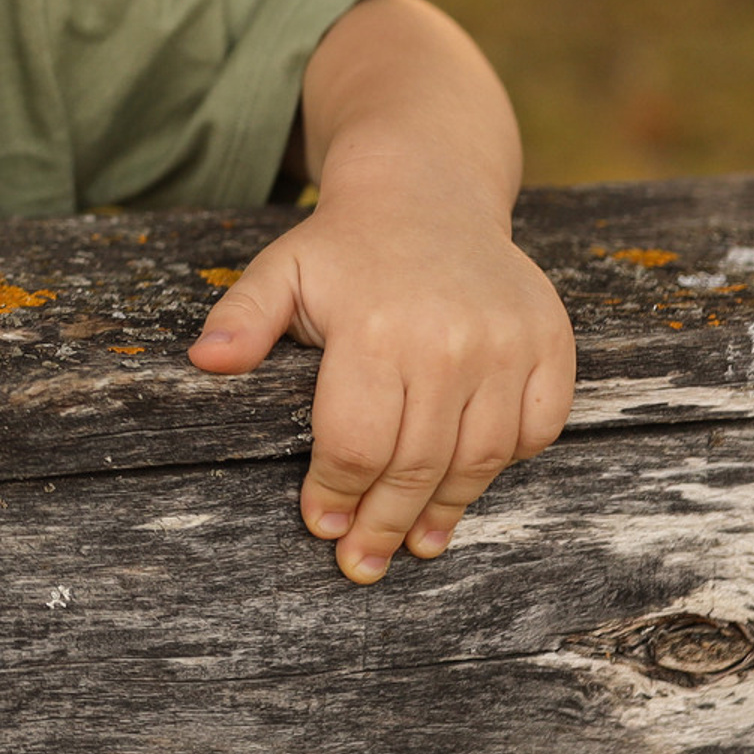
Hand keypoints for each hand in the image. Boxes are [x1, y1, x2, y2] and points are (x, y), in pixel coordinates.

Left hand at [186, 185, 572, 582]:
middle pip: (417, 462)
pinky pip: (537, 429)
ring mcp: (507, 344)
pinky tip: (469, 486)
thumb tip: (203, 361)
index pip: (356, 441)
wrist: (428, 190)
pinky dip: (506, 464)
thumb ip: (242, 319)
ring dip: (446, 510)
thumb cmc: (344, 245)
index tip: (321, 527)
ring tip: (415, 544)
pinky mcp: (549, 344)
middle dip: (384, 523)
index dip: (336, 493)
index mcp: (375, 329)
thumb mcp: (279, 270)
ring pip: (480, 458)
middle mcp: (449, 341)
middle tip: (364, 563)